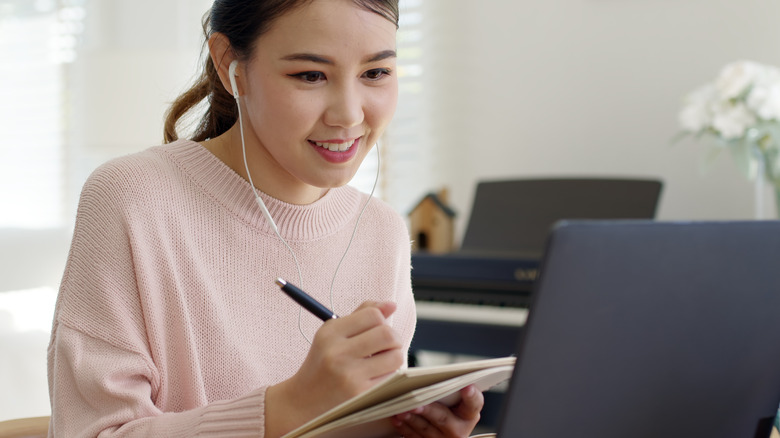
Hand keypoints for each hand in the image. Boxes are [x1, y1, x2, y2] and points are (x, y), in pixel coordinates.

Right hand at [266, 301, 404, 436]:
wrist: (303, 401)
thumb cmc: (323, 362)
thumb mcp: (333, 334)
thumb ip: (362, 315)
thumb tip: (391, 305)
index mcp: (330, 332)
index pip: (373, 315)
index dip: (381, 320)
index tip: (376, 329)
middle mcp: (338, 352)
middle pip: (388, 334)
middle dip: (394, 338)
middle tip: (387, 345)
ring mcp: (349, 375)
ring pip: (395, 356)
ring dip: (394, 357)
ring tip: (382, 360)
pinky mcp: (360, 394)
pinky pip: (391, 377)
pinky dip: (389, 374)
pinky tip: (375, 376)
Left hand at [390, 384, 484, 437]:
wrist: (444, 429)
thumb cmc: (447, 406)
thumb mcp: (454, 399)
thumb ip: (448, 389)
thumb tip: (429, 377)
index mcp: (469, 414)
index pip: (474, 403)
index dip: (471, 395)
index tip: (467, 387)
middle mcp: (459, 429)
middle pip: (443, 418)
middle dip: (428, 410)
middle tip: (415, 404)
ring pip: (426, 429)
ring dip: (411, 419)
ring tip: (401, 410)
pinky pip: (415, 437)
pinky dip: (405, 427)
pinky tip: (396, 418)